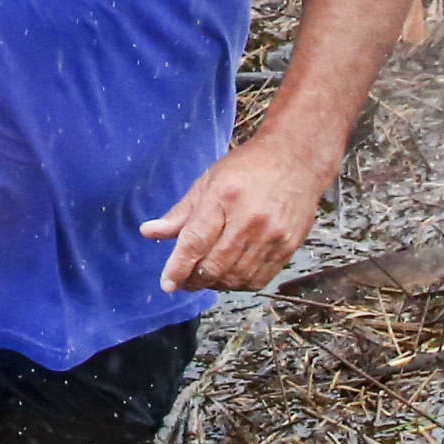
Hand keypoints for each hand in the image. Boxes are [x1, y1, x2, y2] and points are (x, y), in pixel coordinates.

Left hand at [139, 136, 334, 292]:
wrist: (296, 159)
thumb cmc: (247, 168)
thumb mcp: (207, 182)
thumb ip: (180, 213)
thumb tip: (148, 233)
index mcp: (224, 197)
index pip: (195, 242)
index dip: (177, 267)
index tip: (167, 284)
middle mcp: (249, 219)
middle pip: (214, 265)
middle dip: (194, 280)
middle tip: (183, 282)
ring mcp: (272, 235)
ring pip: (236, 277)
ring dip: (216, 284)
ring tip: (204, 278)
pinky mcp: (288, 246)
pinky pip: (259, 279)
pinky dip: (239, 284)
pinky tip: (230, 276)